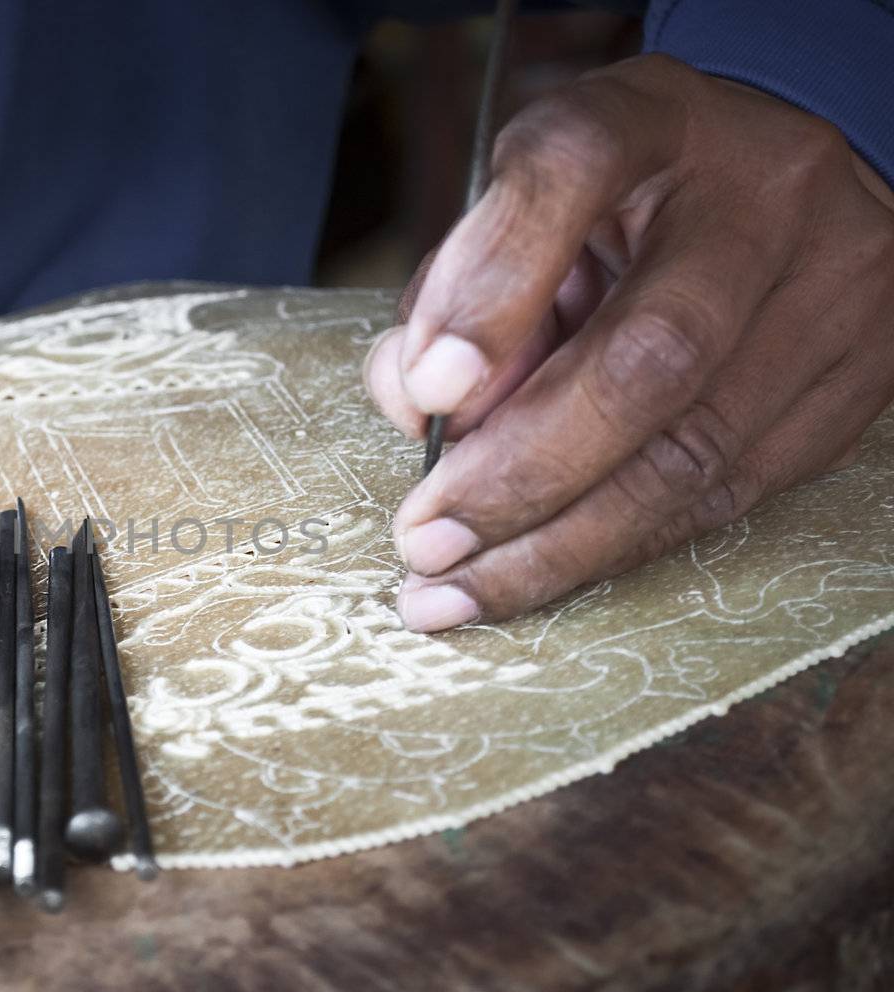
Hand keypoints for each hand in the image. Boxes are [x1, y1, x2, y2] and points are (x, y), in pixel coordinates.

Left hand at [365, 54, 893, 632]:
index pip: (573, 168)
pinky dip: (621, 548)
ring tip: (458, 593)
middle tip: (425, 541)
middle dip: (521, 473)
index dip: (494, 284)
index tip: (427, 392)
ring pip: (697, 452)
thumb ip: (462, 289)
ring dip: (561, 545)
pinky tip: (540, 576)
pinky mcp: (861, 378)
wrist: (778, 180)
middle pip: (652, 353)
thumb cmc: (619, 202)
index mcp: (654, 118)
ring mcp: (835, 289)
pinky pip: (733, 494)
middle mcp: (766, 195)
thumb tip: (420, 413)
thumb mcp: (520, 213)